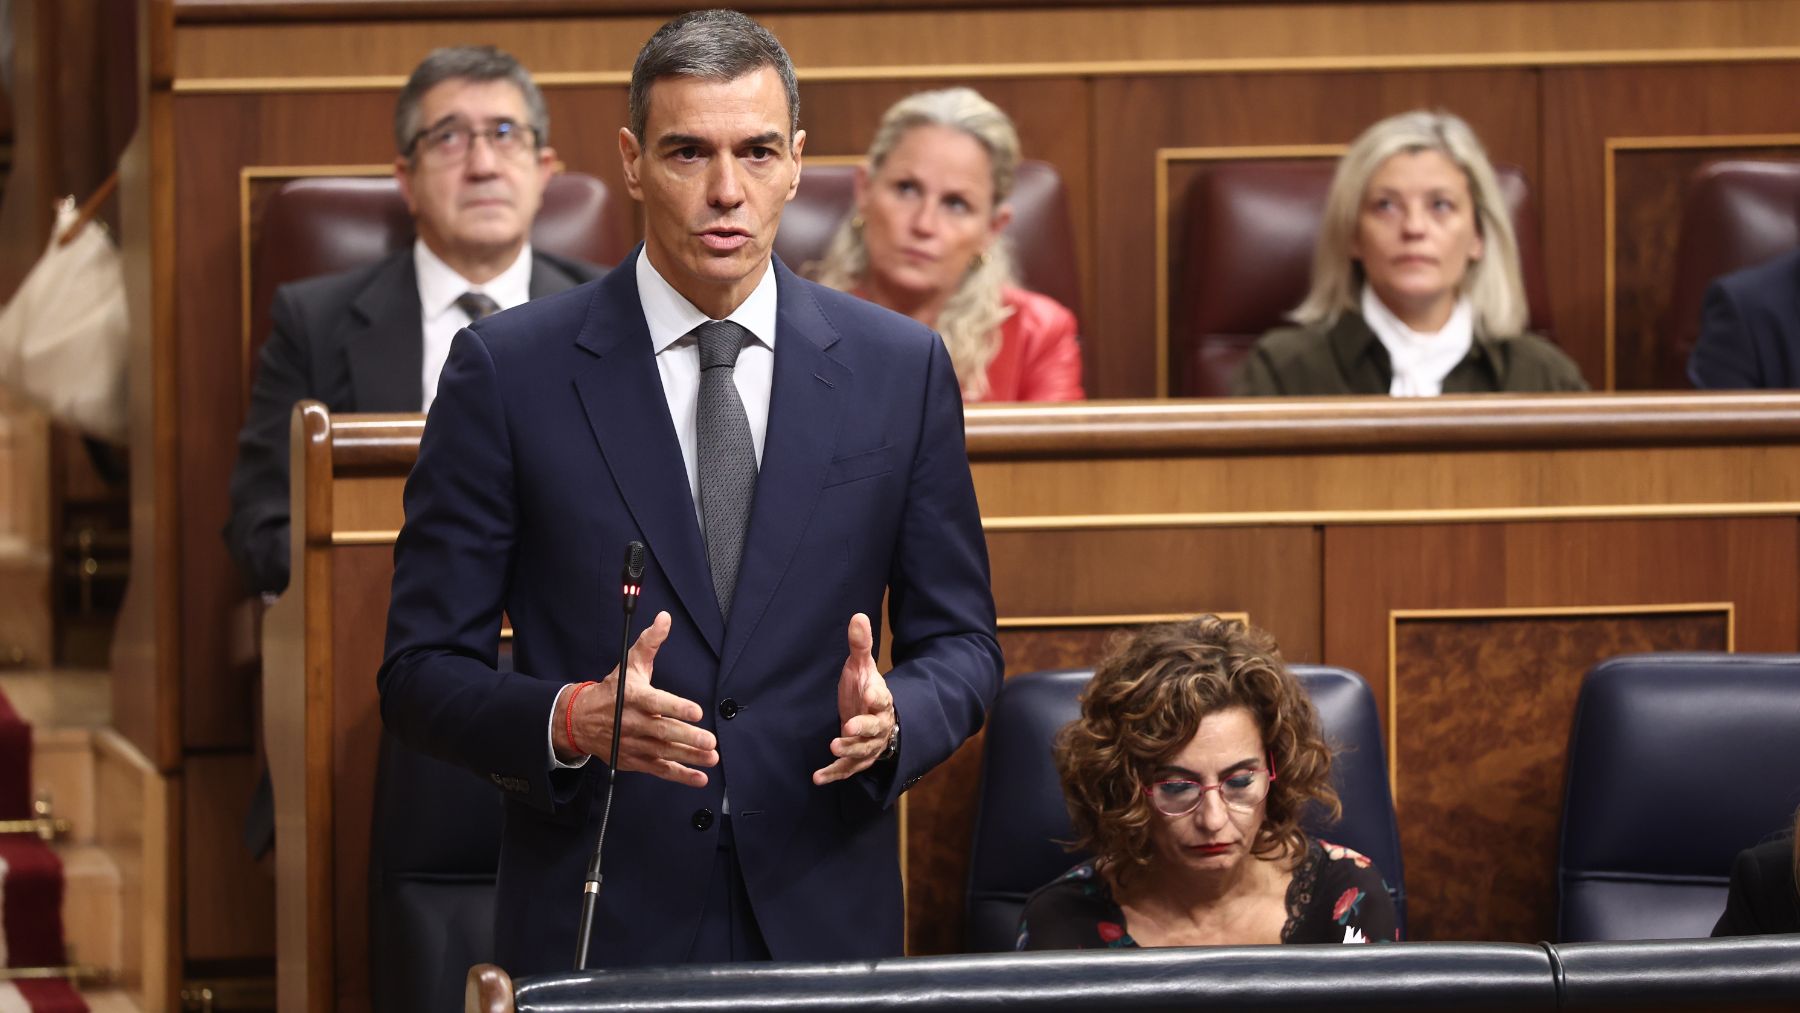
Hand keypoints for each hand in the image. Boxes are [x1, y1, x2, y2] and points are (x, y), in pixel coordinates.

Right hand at [559, 610, 717, 786]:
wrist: (580, 720)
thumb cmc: (612, 690)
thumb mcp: (629, 664)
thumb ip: (650, 643)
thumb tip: (665, 618)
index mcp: (633, 697)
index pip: (656, 703)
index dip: (676, 707)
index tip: (696, 711)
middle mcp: (632, 723)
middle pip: (663, 732)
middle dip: (688, 738)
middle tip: (710, 740)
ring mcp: (633, 744)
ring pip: (664, 753)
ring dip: (689, 757)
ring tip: (712, 758)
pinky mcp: (635, 760)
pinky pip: (659, 770)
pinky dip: (679, 776)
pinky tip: (699, 778)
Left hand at [812, 613, 895, 784]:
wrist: (875, 718)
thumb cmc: (866, 689)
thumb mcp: (862, 666)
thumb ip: (860, 645)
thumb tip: (857, 615)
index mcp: (881, 700)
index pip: (882, 699)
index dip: (876, 696)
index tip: (868, 693)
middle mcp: (879, 725)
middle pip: (874, 729)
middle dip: (862, 729)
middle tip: (848, 726)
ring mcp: (869, 745)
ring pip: (862, 752)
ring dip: (848, 752)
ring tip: (832, 748)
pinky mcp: (857, 760)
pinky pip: (847, 770)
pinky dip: (834, 774)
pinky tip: (817, 778)